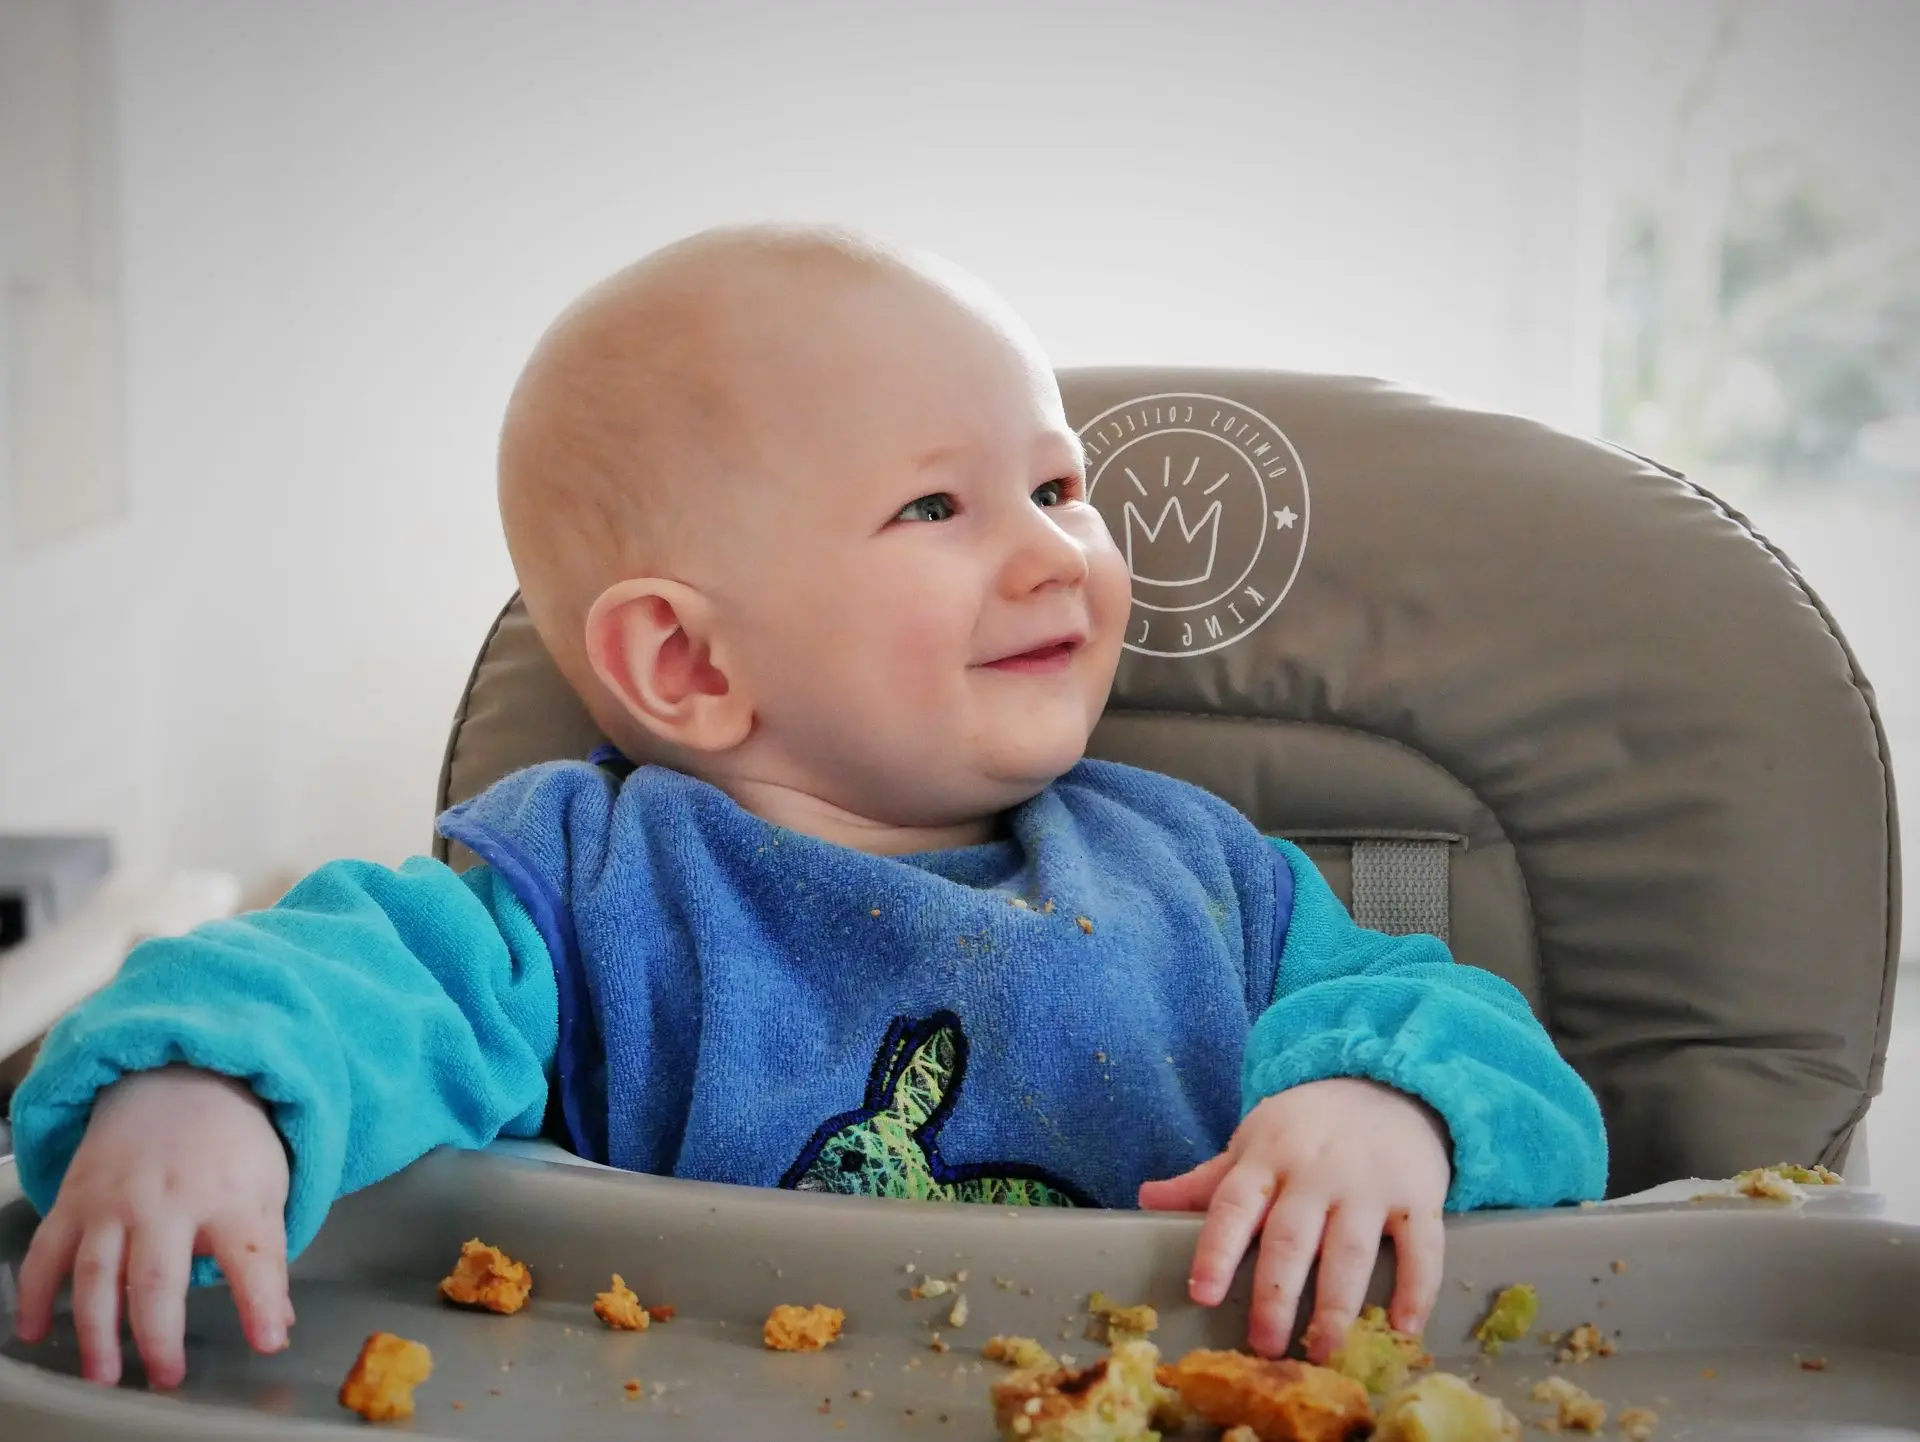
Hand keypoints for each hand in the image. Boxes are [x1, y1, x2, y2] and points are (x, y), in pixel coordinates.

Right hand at [14, 1066, 293, 1387]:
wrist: (180, 1079)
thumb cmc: (231, 1145)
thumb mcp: (268, 1189)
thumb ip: (268, 1257)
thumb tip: (276, 1325)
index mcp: (230, 1195)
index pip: (251, 1255)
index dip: (260, 1302)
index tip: (267, 1343)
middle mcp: (169, 1200)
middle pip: (156, 1278)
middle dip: (160, 1335)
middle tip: (168, 1377)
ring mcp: (115, 1200)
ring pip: (97, 1274)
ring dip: (96, 1330)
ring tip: (105, 1373)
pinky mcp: (75, 1199)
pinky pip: (46, 1252)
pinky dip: (35, 1294)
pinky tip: (36, 1331)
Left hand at [1138, 1078, 1449, 1361]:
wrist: (1385, 1083)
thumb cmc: (1306, 1128)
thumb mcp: (1253, 1144)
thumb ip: (1206, 1182)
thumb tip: (1144, 1200)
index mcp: (1267, 1159)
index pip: (1233, 1206)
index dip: (1214, 1250)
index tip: (1201, 1294)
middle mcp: (1316, 1172)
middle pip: (1290, 1238)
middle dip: (1274, 1294)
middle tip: (1263, 1344)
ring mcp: (1369, 1184)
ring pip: (1351, 1250)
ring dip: (1337, 1305)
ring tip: (1323, 1351)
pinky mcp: (1418, 1195)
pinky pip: (1421, 1247)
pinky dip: (1416, 1289)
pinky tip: (1404, 1328)